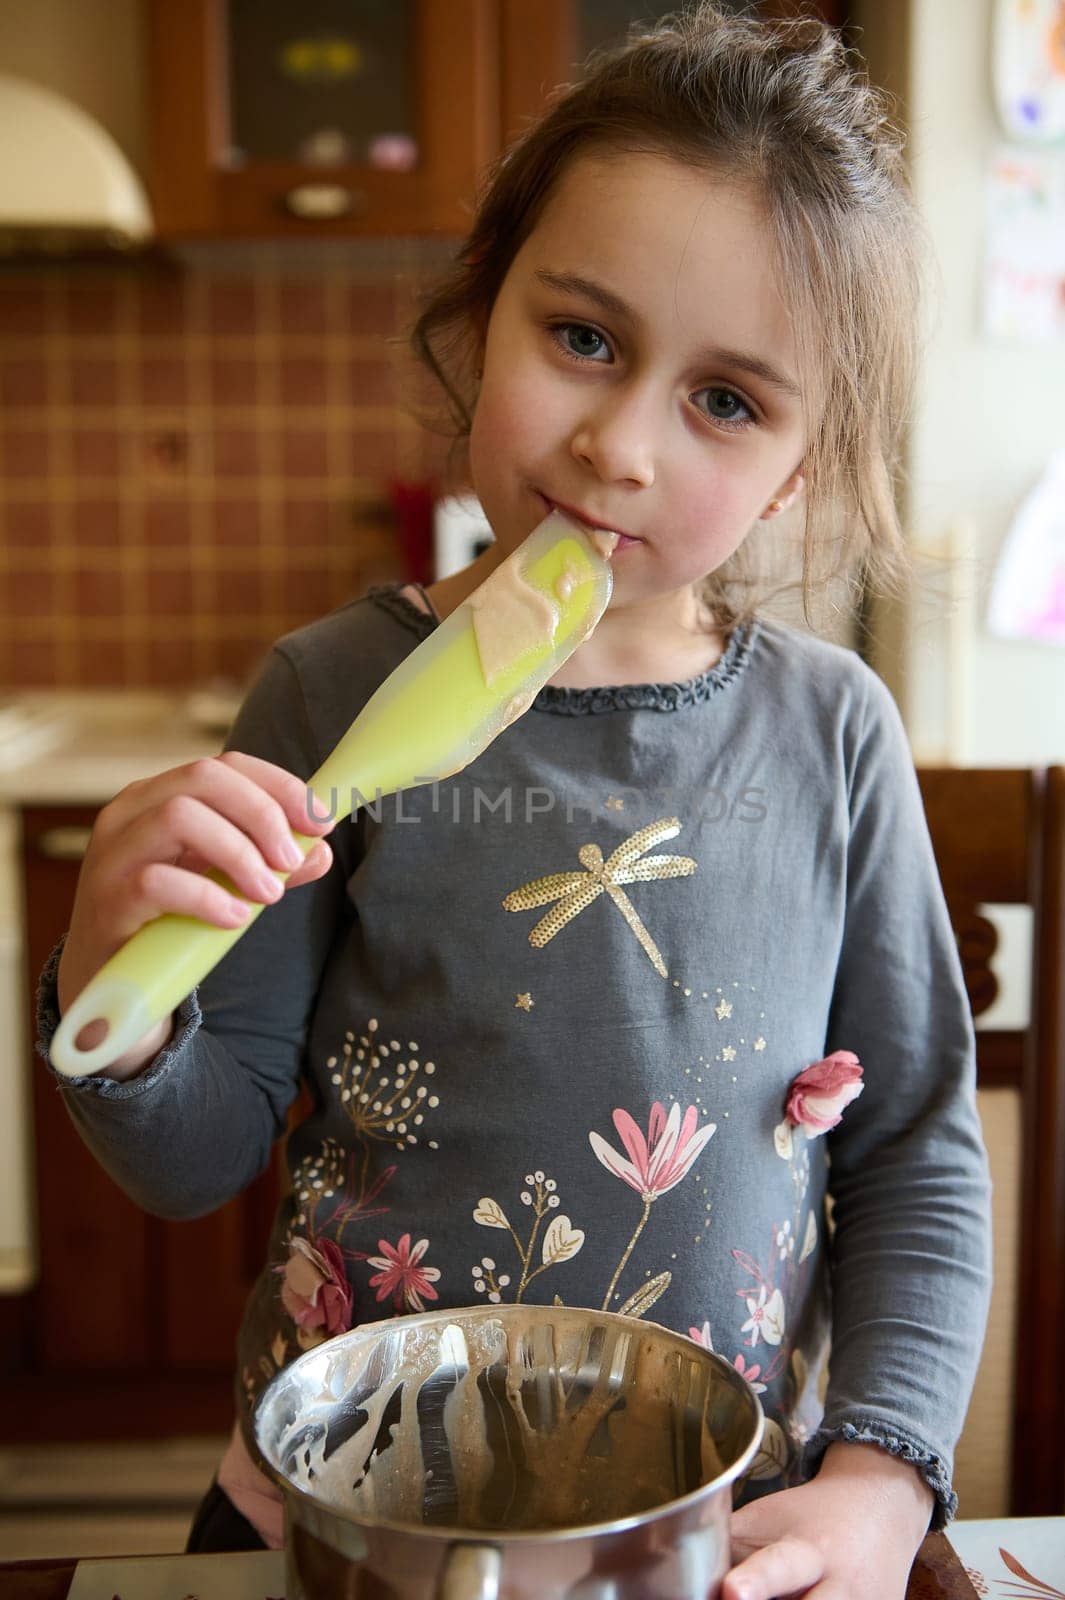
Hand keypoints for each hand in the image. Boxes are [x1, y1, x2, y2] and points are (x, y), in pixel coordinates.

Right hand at [57, 752, 335, 1076]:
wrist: (112, 981)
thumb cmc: (170, 919)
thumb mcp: (226, 883)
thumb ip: (270, 865)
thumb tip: (320, 852)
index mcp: (161, 796)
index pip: (227, 765)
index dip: (280, 787)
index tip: (320, 823)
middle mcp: (131, 812)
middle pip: (204, 778)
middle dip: (262, 814)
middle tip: (291, 861)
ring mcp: (113, 853)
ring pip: (178, 816)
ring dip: (238, 853)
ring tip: (268, 894)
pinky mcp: (106, 899)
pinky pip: (157, 881)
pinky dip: (207, 897)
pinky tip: (234, 918)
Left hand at [723, 1442, 933, 1598]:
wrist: (882, 1511)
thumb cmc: (810, 1517)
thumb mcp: (769, 1519)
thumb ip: (727, 1546)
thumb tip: (669, 1563)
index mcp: (810, 1550)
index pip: (780, 1568)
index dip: (756, 1584)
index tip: (732, 1592)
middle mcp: (843, 1588)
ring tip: (746, 1599)